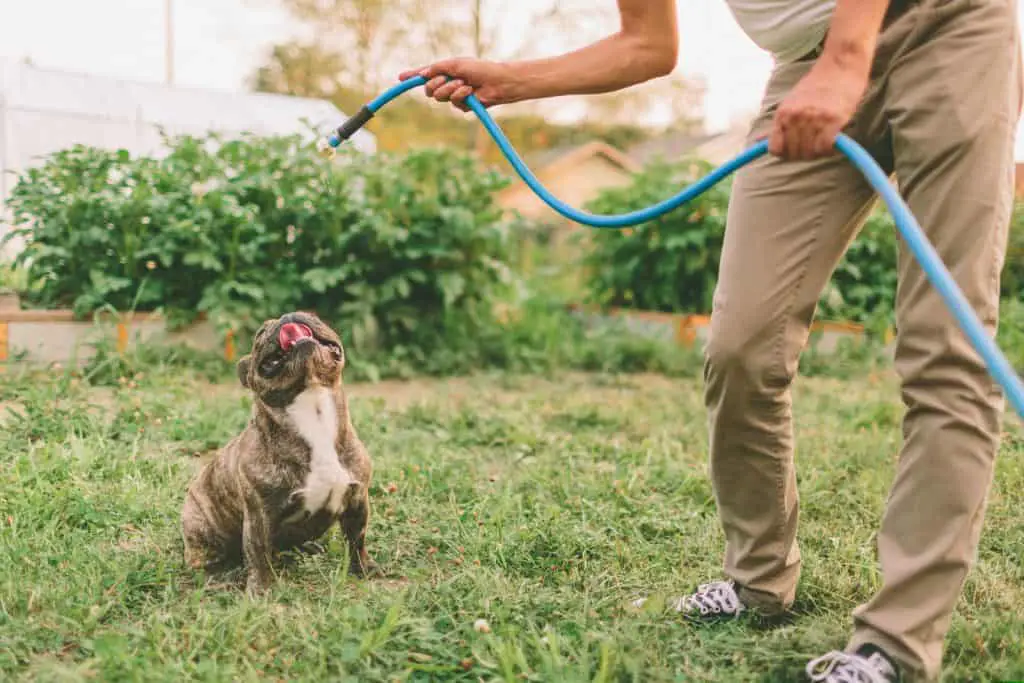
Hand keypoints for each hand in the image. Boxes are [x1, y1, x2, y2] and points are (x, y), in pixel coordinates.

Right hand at [398, 58, 522, 111]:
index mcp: (445, 71)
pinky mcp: (462, 106)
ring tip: (463, 84)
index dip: (413, 77)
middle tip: (445, 79)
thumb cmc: (478, 69)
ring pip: (439, 97)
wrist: (496, 82)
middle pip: (428, 89)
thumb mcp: (455, 65)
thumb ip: (437, 69)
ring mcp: (454, 95)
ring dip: (449, 89)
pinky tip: (470, 91)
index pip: (425, 74)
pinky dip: (460, 95)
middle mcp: (447, 83)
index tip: (401, 78)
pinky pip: (453, 102)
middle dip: (434, 84)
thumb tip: (422, 75)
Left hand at [768, 55, 868, 160]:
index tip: (794, 151)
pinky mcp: (833, 120)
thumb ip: (778, 124)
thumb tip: (757, 141)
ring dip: (818, 152)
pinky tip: (832, 142)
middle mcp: (795, 117)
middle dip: (804, 154)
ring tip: (824, 142)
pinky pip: (825, 147)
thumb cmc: (816, 85)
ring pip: (810, 153)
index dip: (785, 154)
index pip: (775, 149)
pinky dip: (829, 150)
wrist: (840, 65)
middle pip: (794, 153)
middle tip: (814, 146)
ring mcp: (814, 118)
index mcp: (782, 114)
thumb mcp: (791, 102)